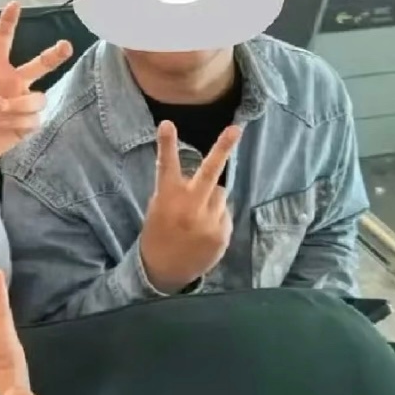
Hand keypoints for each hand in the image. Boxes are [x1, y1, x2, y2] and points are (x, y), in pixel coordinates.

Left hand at [0, 2, 72, 165]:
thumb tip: (1, 102)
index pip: (3, 42)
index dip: (9, 22)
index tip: (14, 4)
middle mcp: (14, 83)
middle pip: (40, 65)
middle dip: (54, 55)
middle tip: (66, 45)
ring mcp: (23, 102)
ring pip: (39, 98)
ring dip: (20, 106)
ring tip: (2, 113)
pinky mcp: (28, 123)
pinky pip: (35, 119)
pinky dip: (18, 123)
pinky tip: (4, 126)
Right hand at [138, 120, 240, 292]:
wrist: (164, 270)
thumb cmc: (159, 233)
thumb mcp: (158, 208)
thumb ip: (177, 191)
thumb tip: (205, 179)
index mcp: (168, 198)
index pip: (166, 165)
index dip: (166, 144)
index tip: (166, 124)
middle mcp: (190, 207)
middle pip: (210, 172)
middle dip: (223, 148)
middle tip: (236, 129)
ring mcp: (208, 221)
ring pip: (219, 193)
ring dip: (211, 198)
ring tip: (197, 217)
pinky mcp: (222, 233)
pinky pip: (224, 212)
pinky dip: (216, 217)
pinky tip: (203, 231)